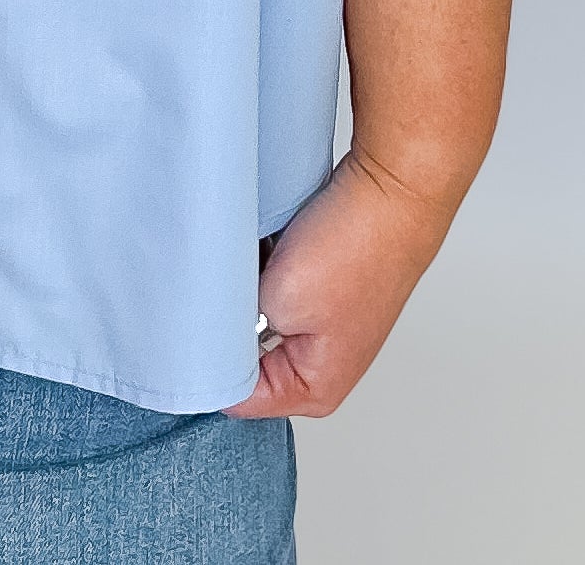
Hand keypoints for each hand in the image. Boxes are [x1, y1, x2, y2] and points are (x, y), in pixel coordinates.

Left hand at [223, 146, 453, 419]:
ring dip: (243, 292)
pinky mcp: (315, 288)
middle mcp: (317, 366)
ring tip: (249, 265)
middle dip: (225, 320)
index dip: (208, 356)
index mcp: (312, 390)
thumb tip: (208, 332)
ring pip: (252, 316)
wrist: (390, 192)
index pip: (234, 393)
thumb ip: (234, 330)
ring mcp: (317, 324)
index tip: (195, 322)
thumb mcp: (276, 300)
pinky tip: (261, 249)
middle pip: (242, 354)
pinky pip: (267, 287)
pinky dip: (258, 270)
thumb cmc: (354, 250)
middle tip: (218, 289)